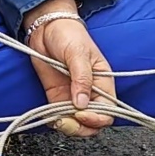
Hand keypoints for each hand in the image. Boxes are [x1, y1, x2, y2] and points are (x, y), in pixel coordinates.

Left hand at [24, 0, 116, 136]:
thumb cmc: (68, 35)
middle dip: (81, 128)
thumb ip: (81, 78)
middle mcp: (91, 94)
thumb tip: (82, 104)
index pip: (108, 111)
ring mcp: (73, 97)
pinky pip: (60, 117)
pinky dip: (55, 122)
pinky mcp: (57, 98)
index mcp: (104, 83)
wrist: (46, 27)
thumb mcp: (78, 53)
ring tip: (56, 119)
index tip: (82, 114)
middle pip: (94, 124)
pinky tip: (50, 116)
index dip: (97, 118)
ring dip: (68, 127)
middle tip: (65, 121)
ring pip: (77, 124)